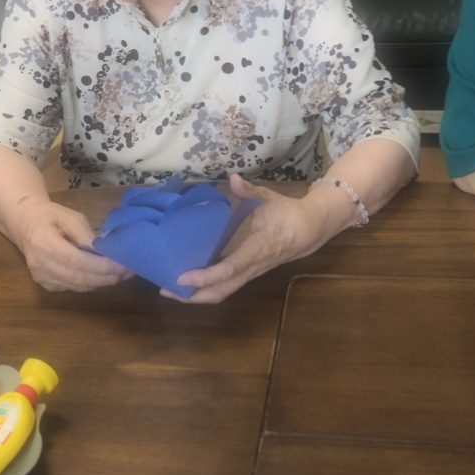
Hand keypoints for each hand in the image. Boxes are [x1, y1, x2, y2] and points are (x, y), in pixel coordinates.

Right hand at [14, 200, 132, 291]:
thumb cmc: (50, 216)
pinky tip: (104, 275)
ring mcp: (41, 278)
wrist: (25, 224)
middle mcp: (40, 265)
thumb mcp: (70, 217)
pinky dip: (90, 282)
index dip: (101, 266)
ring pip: (78, 286)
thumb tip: (104, 250)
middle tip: (128, 271)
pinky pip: (73, 287)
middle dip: (106, 277)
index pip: (77, 261)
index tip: (122, 264)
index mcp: (44, 244)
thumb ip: (85, 234)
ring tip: (122, 274)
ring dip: (102, 282)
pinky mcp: (46, 285)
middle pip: (78, 277)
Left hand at [164, 174, 336, 303]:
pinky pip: (226, 286)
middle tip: (166, 289)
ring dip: (198, 295)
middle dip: (194, 295)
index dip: (207, 275)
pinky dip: (206, 288)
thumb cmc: (287, 213)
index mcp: (258, 248)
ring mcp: (250, 273)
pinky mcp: (248, 273)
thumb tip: (233, 178)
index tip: (183, 277)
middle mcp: (253, 266)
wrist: (309, 230)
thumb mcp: (269, 198)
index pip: (231, 267)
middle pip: (223, 290)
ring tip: (171, 290)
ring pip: (224, 292)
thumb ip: (249, 191)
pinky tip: (189, 282)